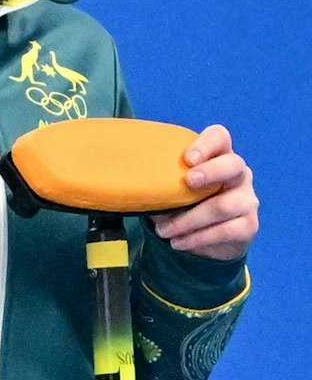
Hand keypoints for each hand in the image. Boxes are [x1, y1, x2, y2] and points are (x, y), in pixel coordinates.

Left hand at [150, 125, 258, 260]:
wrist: (204, 239)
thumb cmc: (183, 203)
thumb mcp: (171, 188)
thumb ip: (162, 179)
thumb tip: (132, 182)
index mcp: (218, 157)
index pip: (219, 137)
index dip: (206, 144)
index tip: (188, 159)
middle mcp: (238, 174)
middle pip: (233, 165)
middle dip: (210, 172)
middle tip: (187, 182)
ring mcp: (246, 199)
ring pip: (223, 205)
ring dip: (188, 220)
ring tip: (164, 230)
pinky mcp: (248, 225)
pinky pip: (226, 231)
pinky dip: (197, 238)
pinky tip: (178, 242)